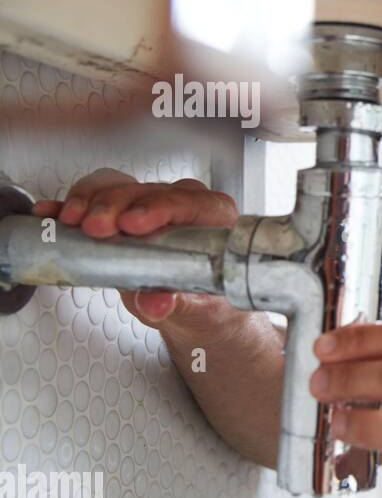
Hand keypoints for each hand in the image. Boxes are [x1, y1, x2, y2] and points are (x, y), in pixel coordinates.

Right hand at [31, 168, 243, 341]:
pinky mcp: (119, 211)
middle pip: (146, 192)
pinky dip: (70, 205)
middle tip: (95, 227)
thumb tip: (157, 303)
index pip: (189, 202)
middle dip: (115, 206)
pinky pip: (93, 199)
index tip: (132, 224)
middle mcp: (182, 203)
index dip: (158, 209)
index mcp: (213, 216)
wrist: (191, 309)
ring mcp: (148, 203)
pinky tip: (52, 214)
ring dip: (89, 202)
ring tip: (71, 221)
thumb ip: (176, 302)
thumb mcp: (195, 307)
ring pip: (116, 187)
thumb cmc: (204, 300)